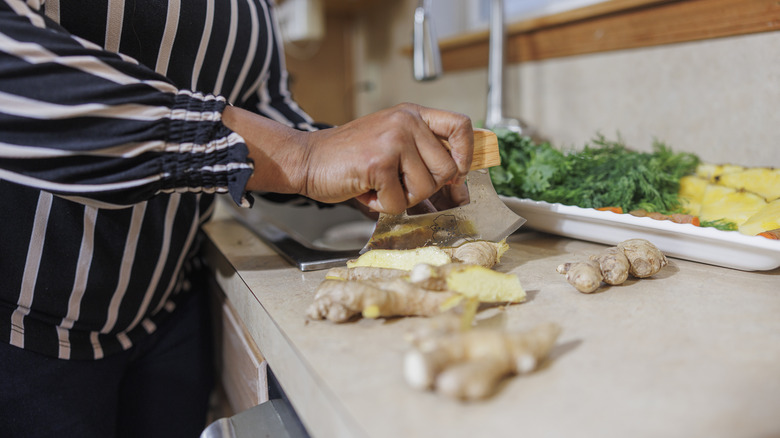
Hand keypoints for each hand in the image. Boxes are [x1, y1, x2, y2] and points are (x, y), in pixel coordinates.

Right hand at [299, 103, 473, 213]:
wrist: (307, 160)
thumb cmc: (349, 157)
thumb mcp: (391, 141)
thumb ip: (422, 152)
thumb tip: (460, 181)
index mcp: (412, 114)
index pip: (461, 125)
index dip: (466, 153)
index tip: (456, 171)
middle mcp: (406, 122)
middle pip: (447, 169)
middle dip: (425, 187)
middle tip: (398, 182)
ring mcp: (392, 141)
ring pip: (425, 189)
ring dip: (402, 198)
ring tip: (378, 185)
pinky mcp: (378, 164)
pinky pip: (400, 202)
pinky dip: (381, 206)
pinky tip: (366, 190)